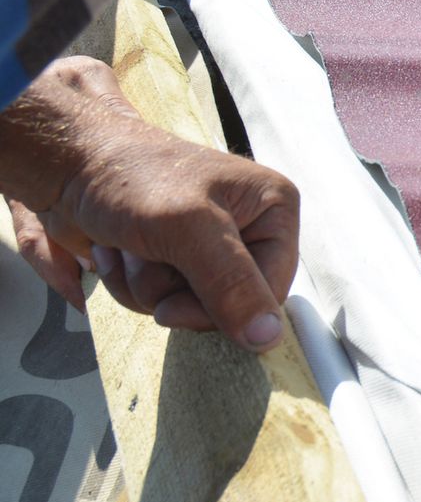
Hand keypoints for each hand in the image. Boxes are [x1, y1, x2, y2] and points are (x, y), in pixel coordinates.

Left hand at [3, 57, 299, 350]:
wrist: (65, 163)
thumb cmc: (130, 176)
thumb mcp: (188, 227)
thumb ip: (231, 282)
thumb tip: (269, 337)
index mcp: (273, 210)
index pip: (270, 292)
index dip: (223, 310)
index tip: (172, 305)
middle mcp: (248, 229)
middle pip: (227, 305)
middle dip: (173, 291)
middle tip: (147, 253)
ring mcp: (208, 248)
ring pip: (187, 307)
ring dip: (144, 286)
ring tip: (128, 244)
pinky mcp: (174, 259)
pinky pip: (160, 301)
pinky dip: (128, 283)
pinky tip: (117, 249)